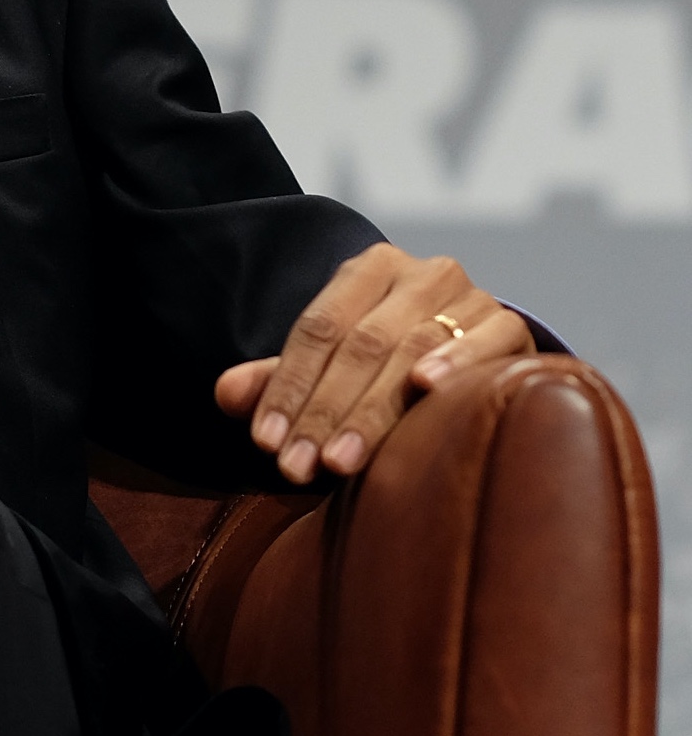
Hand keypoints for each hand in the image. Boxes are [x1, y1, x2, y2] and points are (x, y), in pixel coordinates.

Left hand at [214, 243, 533, 483]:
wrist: (477, 345)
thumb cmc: (391, 362)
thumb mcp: (333, 364)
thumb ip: (281, 378)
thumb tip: (225, 396)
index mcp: (367, 269)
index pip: (317, 328)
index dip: (287, 386)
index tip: (265, 442)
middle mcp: (419, 273)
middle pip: (360, 344)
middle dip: (324, 411)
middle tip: (296, 466)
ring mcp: (469, 295)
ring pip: (412, 349)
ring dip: (373, 411)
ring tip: (340, 462)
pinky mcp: (510, 325)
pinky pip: (485, 342)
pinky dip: (455, 364)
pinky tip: (425, 391)